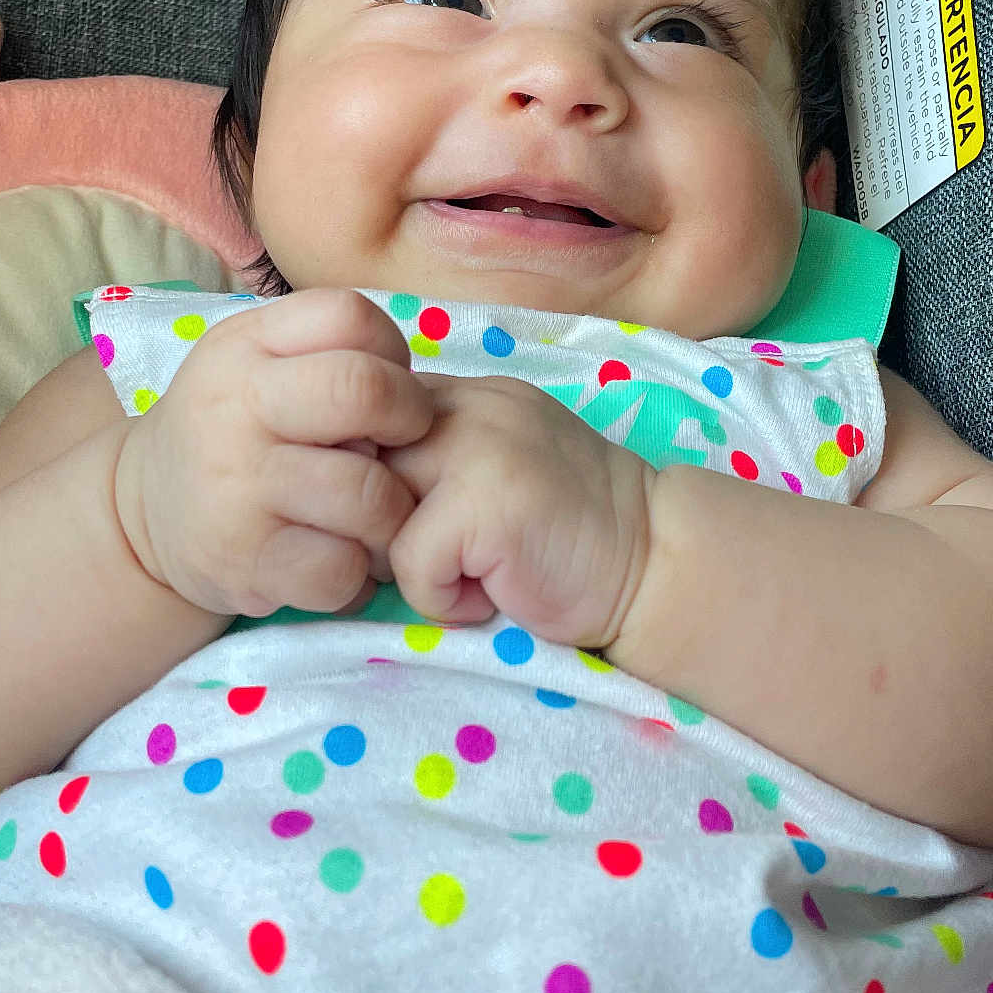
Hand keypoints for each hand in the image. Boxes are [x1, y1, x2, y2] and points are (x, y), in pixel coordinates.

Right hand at [114, 289, 433, 618]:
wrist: (139, 511)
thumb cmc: (230, 431)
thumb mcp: (255, 364)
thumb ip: (326, 358)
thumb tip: (411, 397)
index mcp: (245, 344)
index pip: (348, 316)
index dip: (392, 354)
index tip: (385, 393)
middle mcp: (235, 406)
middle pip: (364, 390)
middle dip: (409, 421)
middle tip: (399, 452)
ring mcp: (237, 485)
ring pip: (369, 494)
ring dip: (391, 516)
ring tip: (372, 520)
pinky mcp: (243, 560)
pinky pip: (342, 569)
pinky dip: (357, 576)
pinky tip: (338, 563)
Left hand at [381, 374, 655, 649]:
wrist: (655, 562)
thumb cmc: (566, 534)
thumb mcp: (494, 469)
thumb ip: (431, 459)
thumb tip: (338, 489)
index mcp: (462, 394)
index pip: (362, 421)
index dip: (369, 483)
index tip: (413, 523)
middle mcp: (464, 404)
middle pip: (354, 465)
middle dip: (376, 527)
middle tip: (437, 559)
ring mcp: (476, 446)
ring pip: (372, 513)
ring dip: (408, 563)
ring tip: (468, 573)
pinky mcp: (485, 503)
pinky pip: (410, 564)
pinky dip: (443, 599)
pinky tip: (494, 593)